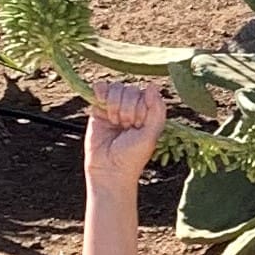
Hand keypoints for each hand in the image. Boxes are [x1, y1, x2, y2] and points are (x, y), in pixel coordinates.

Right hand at [83, 75, 168, 191]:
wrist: (109, 169)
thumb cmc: (133, 155)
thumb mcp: (151, 134)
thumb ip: (156, 110)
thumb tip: (152, 85)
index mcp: (148, 112)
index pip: (146, 93)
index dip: (141, 106)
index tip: (139, 125)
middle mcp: (133, 107)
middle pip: (131, 89)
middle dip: (128, 108)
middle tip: (126, 127)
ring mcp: (115, 107)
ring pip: (117, 88)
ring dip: (116, 104)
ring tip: (115, 122)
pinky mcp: (99, 109)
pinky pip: (100, 88)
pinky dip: (101, 90)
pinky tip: (102, 101)